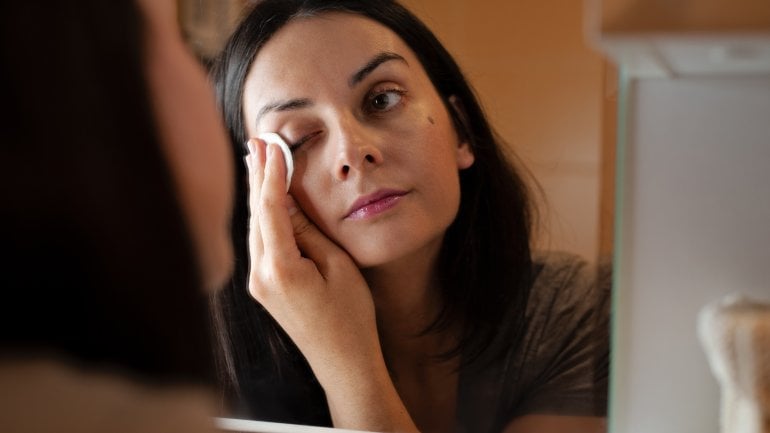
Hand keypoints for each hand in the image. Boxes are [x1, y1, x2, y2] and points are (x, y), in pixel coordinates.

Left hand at [244, 139, 418, 431]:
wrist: (342, 363)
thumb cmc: (350, 317)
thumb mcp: (338, 266)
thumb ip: (308, 232)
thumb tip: (287, 201)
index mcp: (280, 269)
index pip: (271, 208)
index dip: (271, 173)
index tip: (272, 144)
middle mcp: (261, 276)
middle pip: (256, 214)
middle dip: (258, 176)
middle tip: (257, 141)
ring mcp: (259, 284)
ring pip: (255, 227)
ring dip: (258, 193)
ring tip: (258, 160)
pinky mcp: (264, 288)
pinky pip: (260, 242)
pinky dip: (262, 216)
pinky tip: (265, 200)